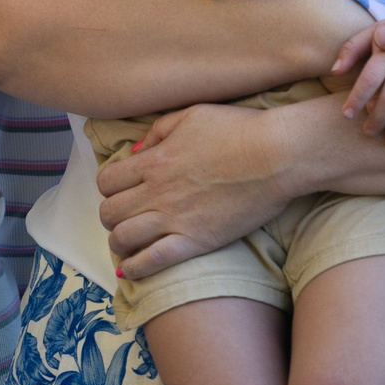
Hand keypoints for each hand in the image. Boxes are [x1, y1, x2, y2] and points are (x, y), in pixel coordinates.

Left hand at [96, 103, 296, 280]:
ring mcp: (174, 217)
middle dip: (110, 216)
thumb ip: (158, 131)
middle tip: (124, 217)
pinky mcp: (196, 240)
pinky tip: (132, 270)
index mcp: (154, 159)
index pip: (107, 180)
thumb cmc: (240, 129)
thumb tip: (135, 151)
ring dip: (118, 242)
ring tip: (127, 244)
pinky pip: (152, 261)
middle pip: (109, 211)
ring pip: (122, 238)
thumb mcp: (192, 114)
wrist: (277, 154)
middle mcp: (157, 190)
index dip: (109, 188)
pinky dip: (135, 268)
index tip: (121, 192)